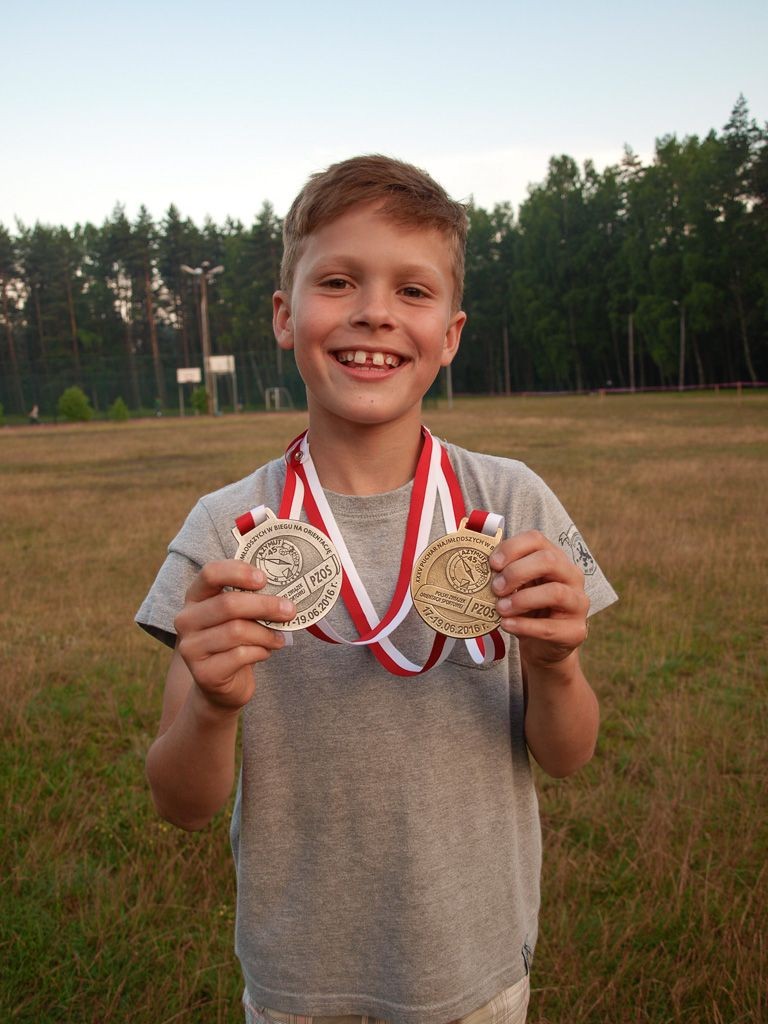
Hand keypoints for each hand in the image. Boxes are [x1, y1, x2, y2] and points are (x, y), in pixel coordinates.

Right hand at [173, 560, 294, 711]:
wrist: (221, 685)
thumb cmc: (235, 642)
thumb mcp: (240, 616)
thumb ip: (252, 601)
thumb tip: (284, 594)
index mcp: (195, 597)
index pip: (210, 573)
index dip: (238, 572)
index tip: (263, 579)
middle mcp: (186, 620)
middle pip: (228, 604)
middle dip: (265, 605)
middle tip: (289, 610)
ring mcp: (191, 648)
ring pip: (236, 631)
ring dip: (266, 633)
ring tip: (279, 638)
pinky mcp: (203, 673)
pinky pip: (240, 656)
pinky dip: (260, 652)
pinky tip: (265, 653)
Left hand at [489, 530, 589, 668]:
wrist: (544, 646)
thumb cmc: (528, 610)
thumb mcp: (517, 587)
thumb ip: (505, 575)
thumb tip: (479, 567)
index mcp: (556, 558)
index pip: (537, 539)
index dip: (512, 548)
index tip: (492, 564)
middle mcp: (572, 576)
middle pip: (548, 561)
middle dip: (517, 572)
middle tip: (496, 588)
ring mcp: (578, 603)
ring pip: (555, 592)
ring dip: (522, 600)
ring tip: (500, 609)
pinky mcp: (575, 631)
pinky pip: (550, 627)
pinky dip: (524, 626)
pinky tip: (506, 625)